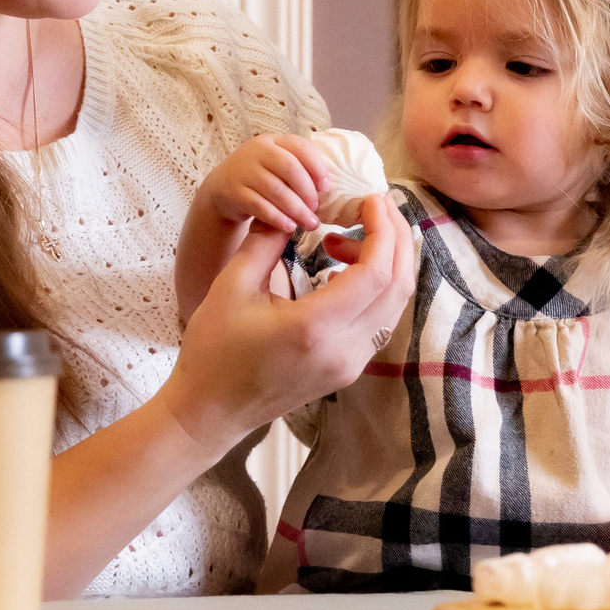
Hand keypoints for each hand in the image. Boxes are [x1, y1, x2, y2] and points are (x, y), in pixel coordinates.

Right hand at [160, 190, 415, 453]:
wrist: (212, 410)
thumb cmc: (214, 350)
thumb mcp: (231, 286)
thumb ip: (266, 242)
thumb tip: (293, 209)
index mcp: (315, 327)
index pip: (375, 272)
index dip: (382, 229)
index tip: (369, 199)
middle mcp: (344, 350)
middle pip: (398, 286)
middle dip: (395, 238)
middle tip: (375, 206)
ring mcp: (351, 364)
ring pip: (394, 304)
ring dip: (386, 263)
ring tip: (347, 236)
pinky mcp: (349, 369)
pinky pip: (380, 320)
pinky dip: (375, 287)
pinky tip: (341, 270)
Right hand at [198, 133, 334, 234]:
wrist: (223, 187)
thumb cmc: (261, 177)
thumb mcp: (276, 165)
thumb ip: (299, 169)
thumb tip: (329, 189)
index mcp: (274, 141)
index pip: (300, 147)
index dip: (317, 167)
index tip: (327, 187)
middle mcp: (257, 150)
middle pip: (289, 167)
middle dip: (307, 191)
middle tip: (316, 209)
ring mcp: (243, 170)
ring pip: (275, 189)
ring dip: (296, 209)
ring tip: (308, 224)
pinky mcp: (233, 192)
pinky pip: (259, 206)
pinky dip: (277, 218)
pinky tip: (289, 227)